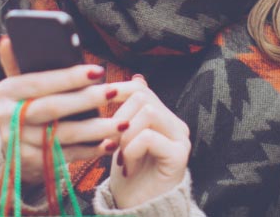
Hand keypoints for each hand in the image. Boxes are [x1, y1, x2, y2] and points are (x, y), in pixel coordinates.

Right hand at [0, 36, 143, 184]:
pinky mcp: (29, 164)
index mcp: (4, 91)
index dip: (70, 76)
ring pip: (62, 135)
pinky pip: (65, 156)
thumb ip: (17, 63)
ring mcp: (16, 143)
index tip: (99, 70)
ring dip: (96, 129)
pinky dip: (89, 150)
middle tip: (115, 92)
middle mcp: (4, 118)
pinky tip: (110, 143)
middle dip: (87, 100)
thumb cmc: (24, 106)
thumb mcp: (18, 84)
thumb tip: (9, 38)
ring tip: (123, 123)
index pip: (40, 81)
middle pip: (52, 108)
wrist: (11, 148)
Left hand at [108, 75, 190, 208]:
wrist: (139, 212)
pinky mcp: (179, 155)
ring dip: (125, 135)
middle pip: (143, 97)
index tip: (99, 103)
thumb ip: (129, 112)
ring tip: (120, 156)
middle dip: (118, 117)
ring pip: (147, 112)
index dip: (118, 90)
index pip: (142, 88)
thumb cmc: (129, 176)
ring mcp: (180, 139)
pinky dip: (131, 151)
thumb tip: (136, 76)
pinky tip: (128, 168)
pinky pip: (148, 137)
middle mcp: (176, 124)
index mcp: (163, 117)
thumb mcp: (123, 139)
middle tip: (110, 143)